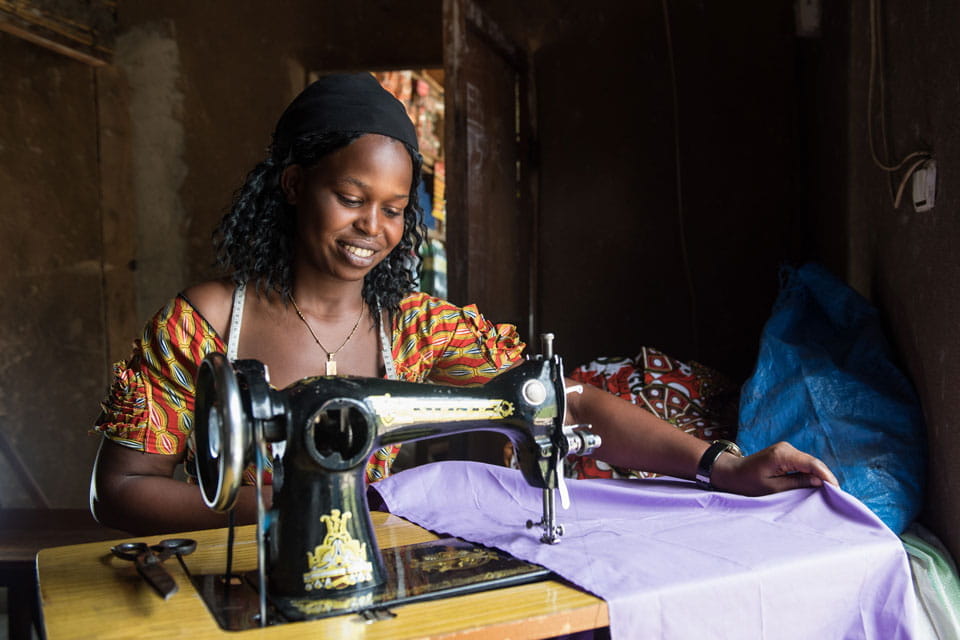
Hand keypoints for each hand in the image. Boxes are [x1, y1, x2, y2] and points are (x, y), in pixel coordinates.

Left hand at [710, 441, 838, 495]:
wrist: (731, 473)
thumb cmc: (748, 483)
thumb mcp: (773, 488)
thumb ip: (797, 484)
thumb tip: (820, 482)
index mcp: (782, 455)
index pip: (812, 463)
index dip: (826, 476)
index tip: (837, 490)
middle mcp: (786, 448)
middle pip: (813, 462)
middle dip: (826, 477)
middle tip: (838, 495)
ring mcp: (786, 449)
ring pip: (810, 462)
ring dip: (820, 475)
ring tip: (831, 492)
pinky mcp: (785, 453)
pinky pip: (803, 463)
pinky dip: (811, 473)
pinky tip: (818, 484)